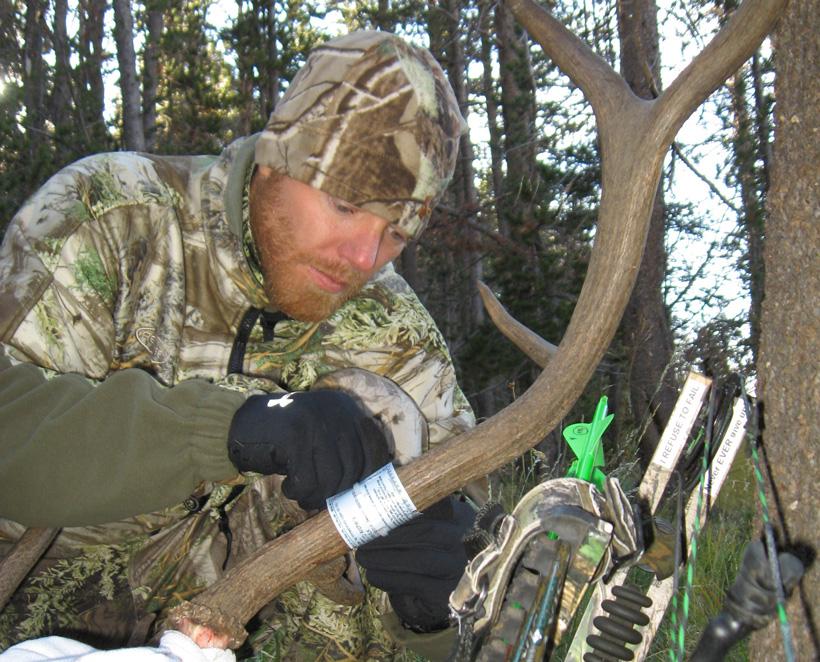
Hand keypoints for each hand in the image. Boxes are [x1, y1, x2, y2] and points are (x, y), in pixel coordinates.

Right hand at [227, 390, 390, 509]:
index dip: (370, 476)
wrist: (237, 423)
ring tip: (302, 496)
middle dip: (336, 492)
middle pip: (353, 466)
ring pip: (331, 476)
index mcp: (347, 408)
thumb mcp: (319, 437)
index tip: (358, 494)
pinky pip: (306, 479)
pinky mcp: (294, 433)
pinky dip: (298, 491)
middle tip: (318, 501)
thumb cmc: (283, 440)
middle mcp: (336, 410)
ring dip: (316, 496)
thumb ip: (343, 452)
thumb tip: (368, 491)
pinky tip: (287, 487)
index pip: (375, 447)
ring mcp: (315, 419)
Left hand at [356, 496, 474, 632]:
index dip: (411, 504)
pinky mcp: (446, 593)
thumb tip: (373, 496)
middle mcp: (464, 541)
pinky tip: (373, 574)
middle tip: (364, 537)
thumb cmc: (425, 554)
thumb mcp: (427, 527)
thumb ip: (410, 511)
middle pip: (427, 532)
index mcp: (458, 517)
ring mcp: (458, 568)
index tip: (381, 506)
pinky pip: (413, 583)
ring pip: (419, 559)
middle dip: (391, 534)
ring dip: (384, 557)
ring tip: (363, 556)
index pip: (438, 505)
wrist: (437, 596)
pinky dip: (387, 578)